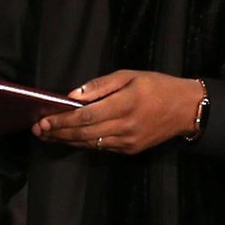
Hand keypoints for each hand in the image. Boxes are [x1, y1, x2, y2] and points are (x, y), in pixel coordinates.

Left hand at [31, 71, 201, 154]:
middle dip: (58, 133)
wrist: (186, 109)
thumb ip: (99, 86)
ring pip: (91, 144)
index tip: (44, 120)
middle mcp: (126, 126)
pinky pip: (102, 148)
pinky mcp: (131, 150)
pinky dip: (84, 143)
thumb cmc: (157, 86)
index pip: (86, 116)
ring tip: (48, 136)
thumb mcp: (129, 75)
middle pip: (84, 134)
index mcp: (125, 104)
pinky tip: (70, 139)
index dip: (62, 120)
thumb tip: (73, 96)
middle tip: (38, 130)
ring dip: (67, 141)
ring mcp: (128, 141)